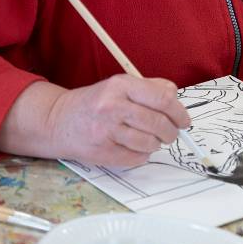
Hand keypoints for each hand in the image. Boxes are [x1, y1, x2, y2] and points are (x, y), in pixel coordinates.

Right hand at [47, 75, 190, 166]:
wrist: (57, 120)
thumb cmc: (96, 103)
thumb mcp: (120, 85)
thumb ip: (150, 88)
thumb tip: (176, 99)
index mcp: (121, 85)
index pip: (163, 99)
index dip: (179, 112)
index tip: (184, 121)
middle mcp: (112, 106)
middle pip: (159, 123)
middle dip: (171, 132)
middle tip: (171, 134)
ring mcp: (106, 130)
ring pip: (150, 143)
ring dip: (156, 144)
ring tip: (149, 139)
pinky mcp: (101, 151)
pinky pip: (136, 158)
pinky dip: (141, 155)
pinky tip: (133, 147)